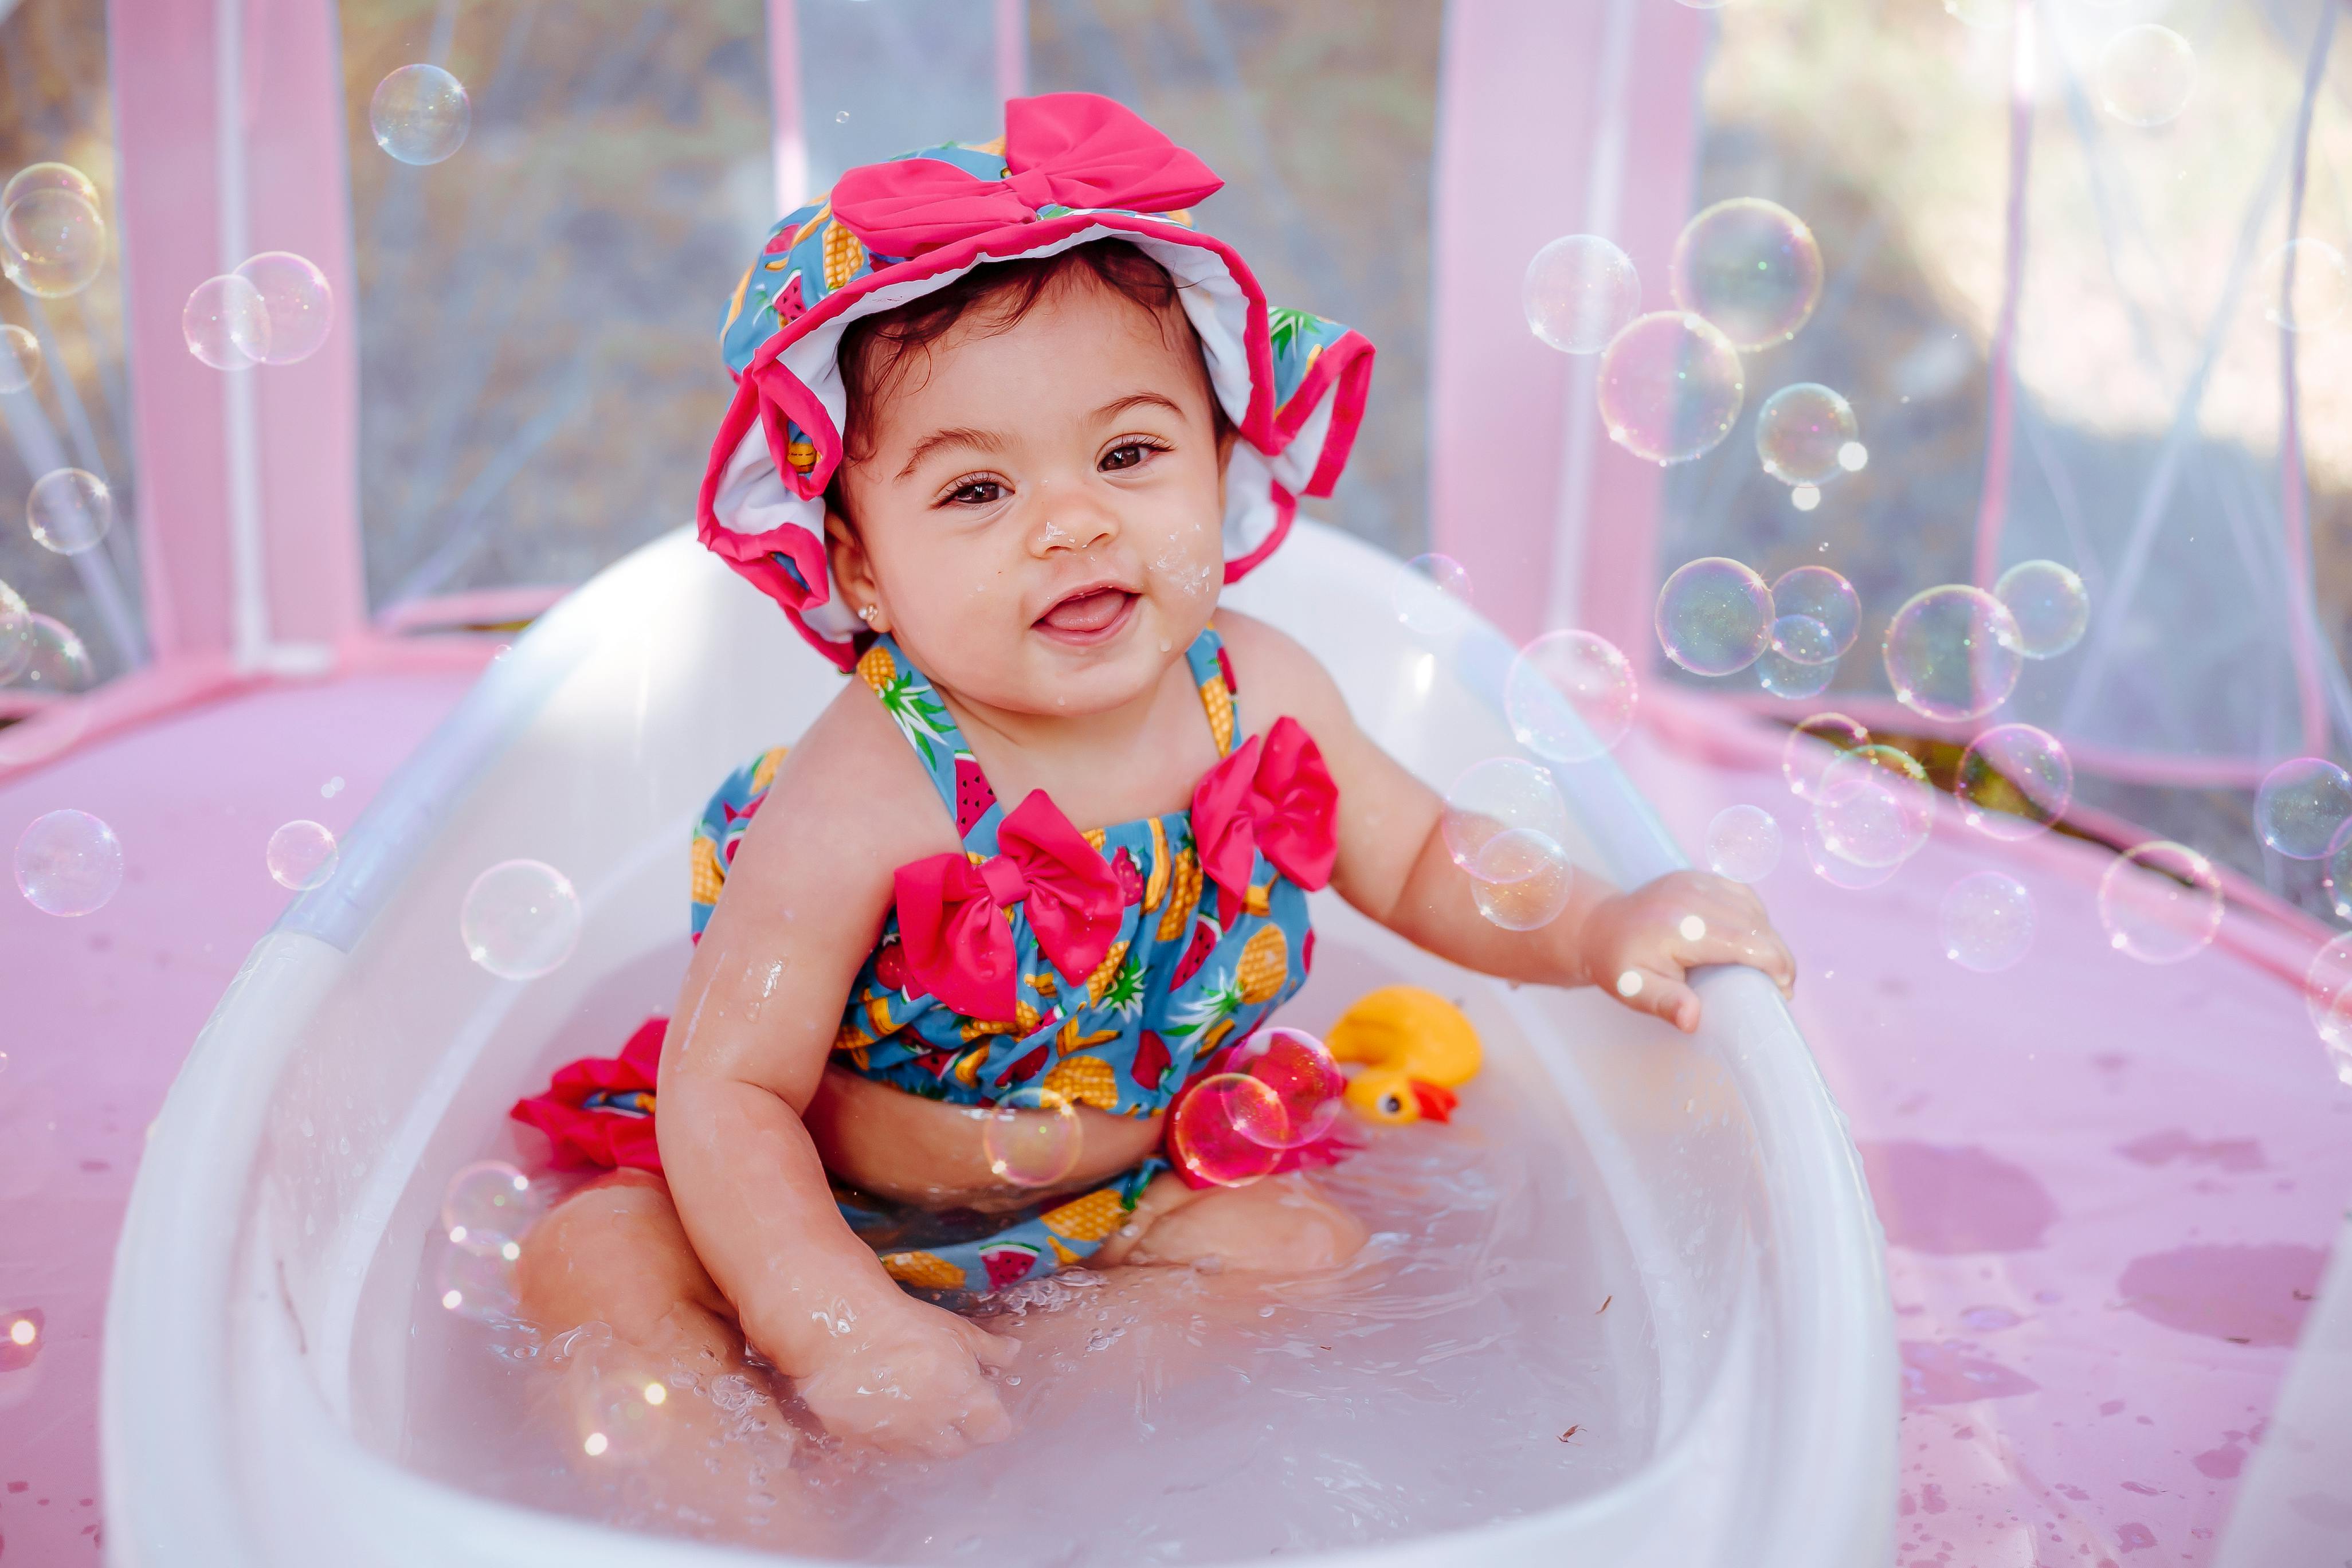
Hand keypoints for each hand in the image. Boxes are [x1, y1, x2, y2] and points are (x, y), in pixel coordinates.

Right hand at [790, 1296, 1019, 1456]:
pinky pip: (888, 1451)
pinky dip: (894, 1437)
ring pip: (924, 1454)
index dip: (995, 1419)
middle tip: (954, 1405)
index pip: (996, 1431)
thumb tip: (1014, 1353)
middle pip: (960, 1448)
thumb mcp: (958, 1330)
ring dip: (929, 1438)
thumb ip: (991, 1348)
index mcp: (966, 1402)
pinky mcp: (864, 1443)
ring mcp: (898, 1440)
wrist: (844, 1331)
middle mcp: (935, 1430)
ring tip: (921, 1409)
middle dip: (963, 1431)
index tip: (989, 1406)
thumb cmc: (907, 1325)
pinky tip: (889, 1411)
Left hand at [1578, 871, 1794, 1032]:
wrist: (1599, 927)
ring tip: (1767, 966)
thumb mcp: (1635, 991)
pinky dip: (1754, 916)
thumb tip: (1692, 1019)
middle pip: (1757, 924)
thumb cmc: (1619, 965)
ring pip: (1753, 907)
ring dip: (1768, 936)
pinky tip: (1752, 938)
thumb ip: (1665, 1003)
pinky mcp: (1697, 877)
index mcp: (1681, 926)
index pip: (1747, 941)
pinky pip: (1740, 894)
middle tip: (1781, 985)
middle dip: (1778, 955)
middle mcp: (1692, 897)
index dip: (1776, 965)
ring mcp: (1695, 881)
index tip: (1783, 991)